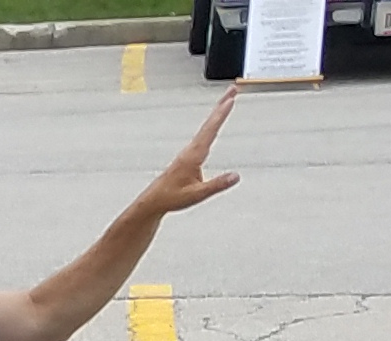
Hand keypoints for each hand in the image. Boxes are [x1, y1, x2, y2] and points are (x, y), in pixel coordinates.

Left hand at [139, 88, 242, 215]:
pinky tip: (215, 122)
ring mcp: (190, 151)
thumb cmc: (172, 197)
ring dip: (218, 112)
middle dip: (221, 105)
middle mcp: (191, 150)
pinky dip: (212, 124)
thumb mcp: (196, 195)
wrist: (154, 201)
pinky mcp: (189, 155)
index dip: (221, 115)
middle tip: (233, 89)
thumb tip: (236, 176)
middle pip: (209, 123)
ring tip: (228, 99)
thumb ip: (216, 185)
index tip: (231, 99)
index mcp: (193, 156)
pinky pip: (204, 134)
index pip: (210, 131)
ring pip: (206, 127)